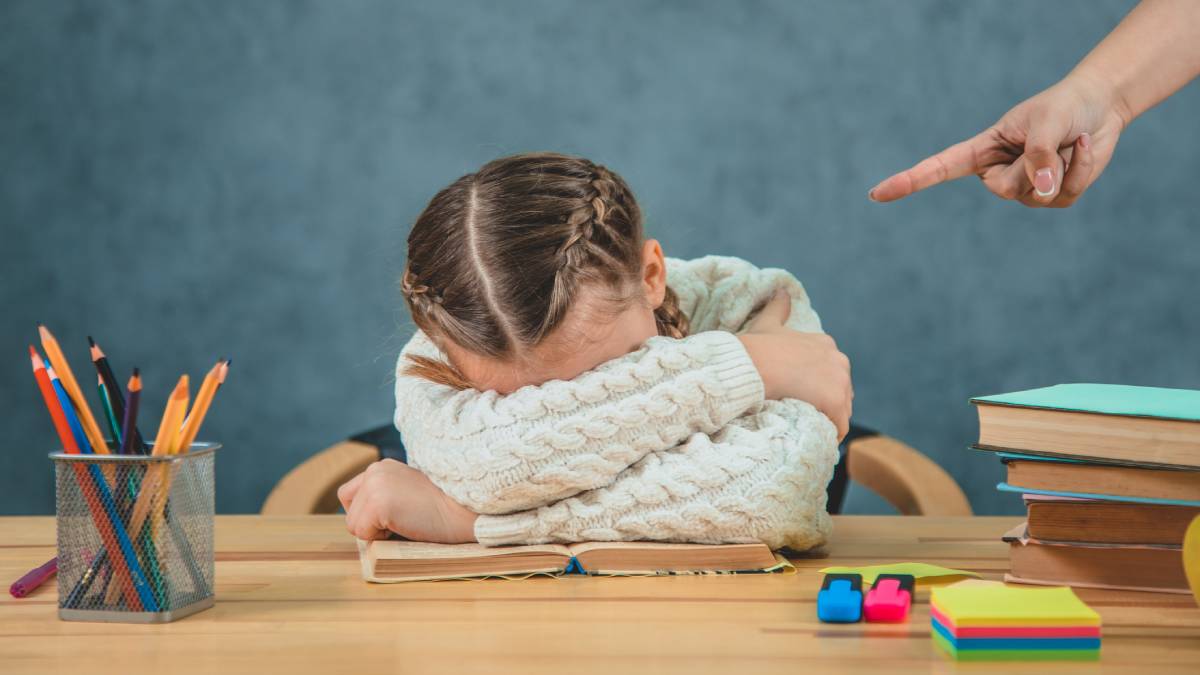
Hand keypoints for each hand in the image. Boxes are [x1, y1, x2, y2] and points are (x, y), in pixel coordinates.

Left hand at [337, 459, 477, 542]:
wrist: (467, 508)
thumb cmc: (446, 508)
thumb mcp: (410, 492)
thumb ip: (388, 496)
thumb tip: (368, 523)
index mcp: (383, 467)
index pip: (351, 495)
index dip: (368, 513)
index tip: (397, 516)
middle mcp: (374, 470)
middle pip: (349, 509)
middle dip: (369, 522)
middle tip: (402, 521)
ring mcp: (374, 485)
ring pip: (354, 524)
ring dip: (376, 532)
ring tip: (406, 523)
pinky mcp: (377, 503)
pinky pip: (362, 534)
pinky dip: (380, 539)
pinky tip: (406, 526)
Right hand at [738, 291, 852, 439]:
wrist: (752, 367)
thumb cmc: (756, 348)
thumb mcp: (767, 323)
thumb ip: (778, 308)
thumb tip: (781, 291)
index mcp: (825, 344)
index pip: (830, 373)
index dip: (815, 387)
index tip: (798, 395)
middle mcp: (839, 360)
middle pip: (839, 392)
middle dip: (824, 404)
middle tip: (800, 413)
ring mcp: (840, 381)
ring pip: (840, 411)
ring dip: (826, 420)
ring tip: (805, 427)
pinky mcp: (836, 402)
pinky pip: (839, 427)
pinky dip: (829, 434)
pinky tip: (814, 437)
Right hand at [869, 72, 1127, 207]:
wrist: (1098, 106)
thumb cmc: (1064, 106)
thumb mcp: (1049, 122)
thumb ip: (1041, 155)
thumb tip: (1041, 191)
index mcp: (982, 151)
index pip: (939, 168)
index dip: (910, 181)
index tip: (877, 194)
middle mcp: (997, 173)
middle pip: (1004, 189)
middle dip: (1034, 165)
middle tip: (1054, 138)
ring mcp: (1025, 188)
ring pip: (1036, 195)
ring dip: (1063, 165)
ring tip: (1071, 139)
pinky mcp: (1052, 196)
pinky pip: (1063, 195)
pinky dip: (1080, 170)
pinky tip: (1084, 147)